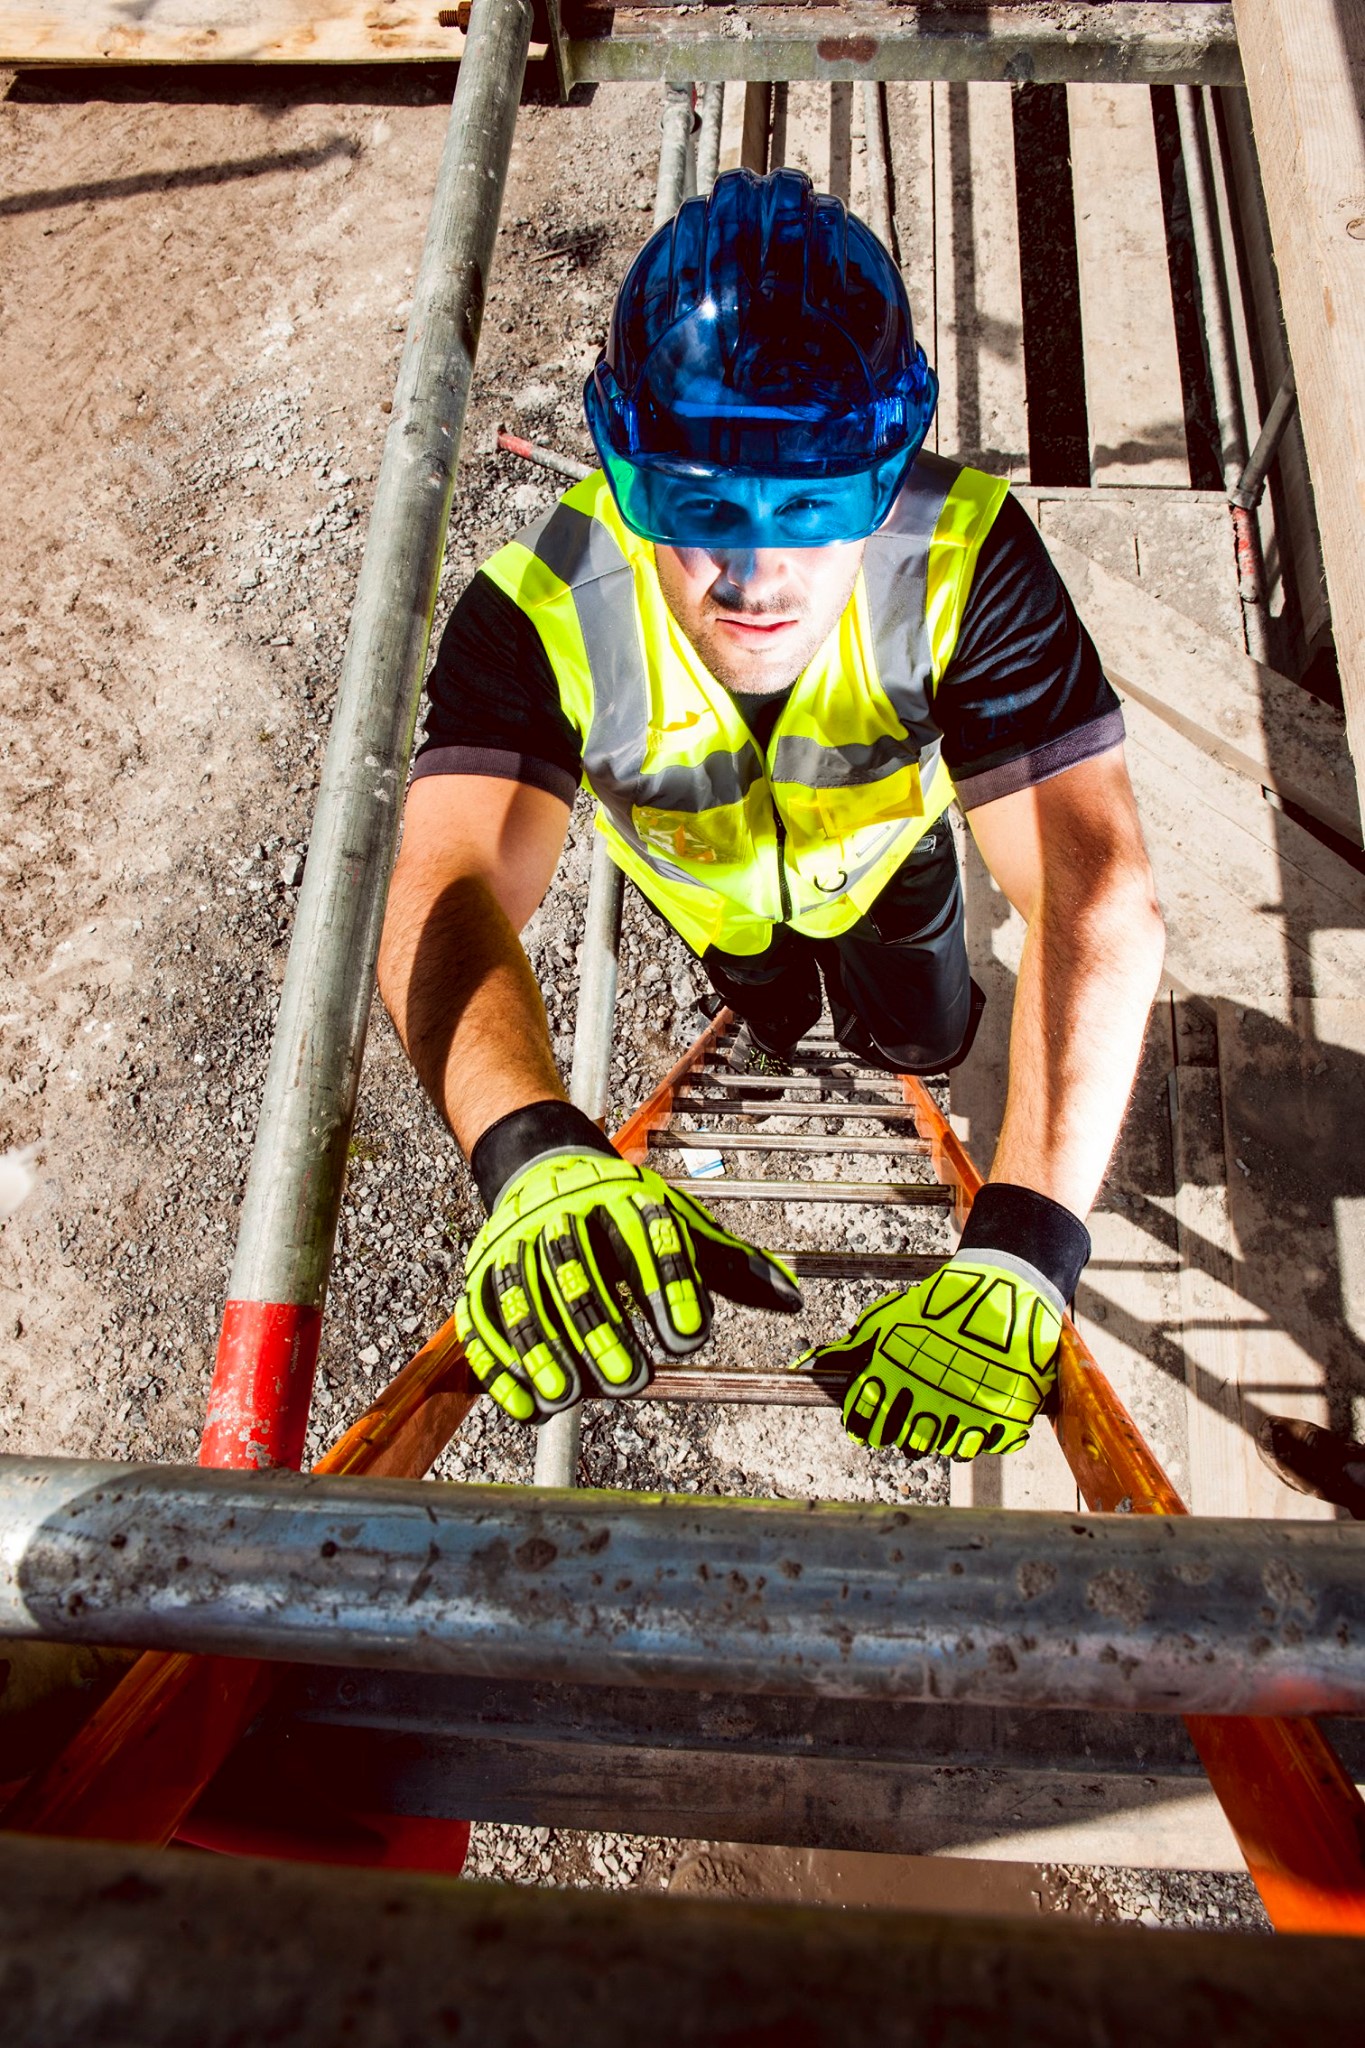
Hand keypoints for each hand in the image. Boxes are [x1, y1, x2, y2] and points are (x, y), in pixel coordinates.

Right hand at [456, 1142, 801, 1422]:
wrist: (545, 1164)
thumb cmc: (625, 1211)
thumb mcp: (679, 1225)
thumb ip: (729, 1265)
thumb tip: (793, 1301)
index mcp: (621, 1197)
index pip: (646, 1239)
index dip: (668, 1286)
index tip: (691, 1337)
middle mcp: (563, 1213)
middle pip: (577, 1269)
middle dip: (601, 1327)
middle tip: (632, 1381)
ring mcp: (515, 1242)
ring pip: (522, 1294)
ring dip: (543, 1347)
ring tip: (571, 1395)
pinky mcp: (481, 1272)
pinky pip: (480, 1318)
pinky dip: (501, 1365)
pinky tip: (529, 1408)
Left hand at [801, 1255, 1063, 1460]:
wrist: (999, 1293)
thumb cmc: (938, 1306)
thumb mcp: (889, 1320)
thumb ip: (855, 1347)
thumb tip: (820, 1361)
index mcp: (892, 1377)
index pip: (864, 1423)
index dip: (865, 1424)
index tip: (870, 1422)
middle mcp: (925, 1400)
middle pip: (904, 1443)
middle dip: (904, 1432)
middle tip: (912, 1415)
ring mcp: (966, 1412)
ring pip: (942, 1448)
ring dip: (939, 1436)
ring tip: (944, 1413)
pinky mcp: (1001, 1419)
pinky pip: (982, 1447)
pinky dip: (977, 1437)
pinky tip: (973, 1417)